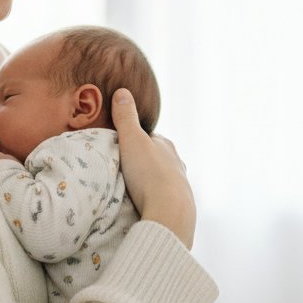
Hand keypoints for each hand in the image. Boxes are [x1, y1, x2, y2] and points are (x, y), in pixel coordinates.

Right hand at [111, 89, 195, 247]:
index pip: (150, 138)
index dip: (135, 140)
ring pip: (163, 178)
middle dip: (144, 161)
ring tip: (133, 189)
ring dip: (150, 181)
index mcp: (166, 145)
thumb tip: (123, 91)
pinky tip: (147, 203)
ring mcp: (181, 184)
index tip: (122, 146)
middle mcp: (177, 162)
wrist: (170, 211)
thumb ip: (125, 117)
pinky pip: (165, 197)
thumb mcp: (132, 139)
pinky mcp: (180, 205)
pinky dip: (156, 197)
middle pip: (157, 158)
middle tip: (124, 169)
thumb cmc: (148, 173)